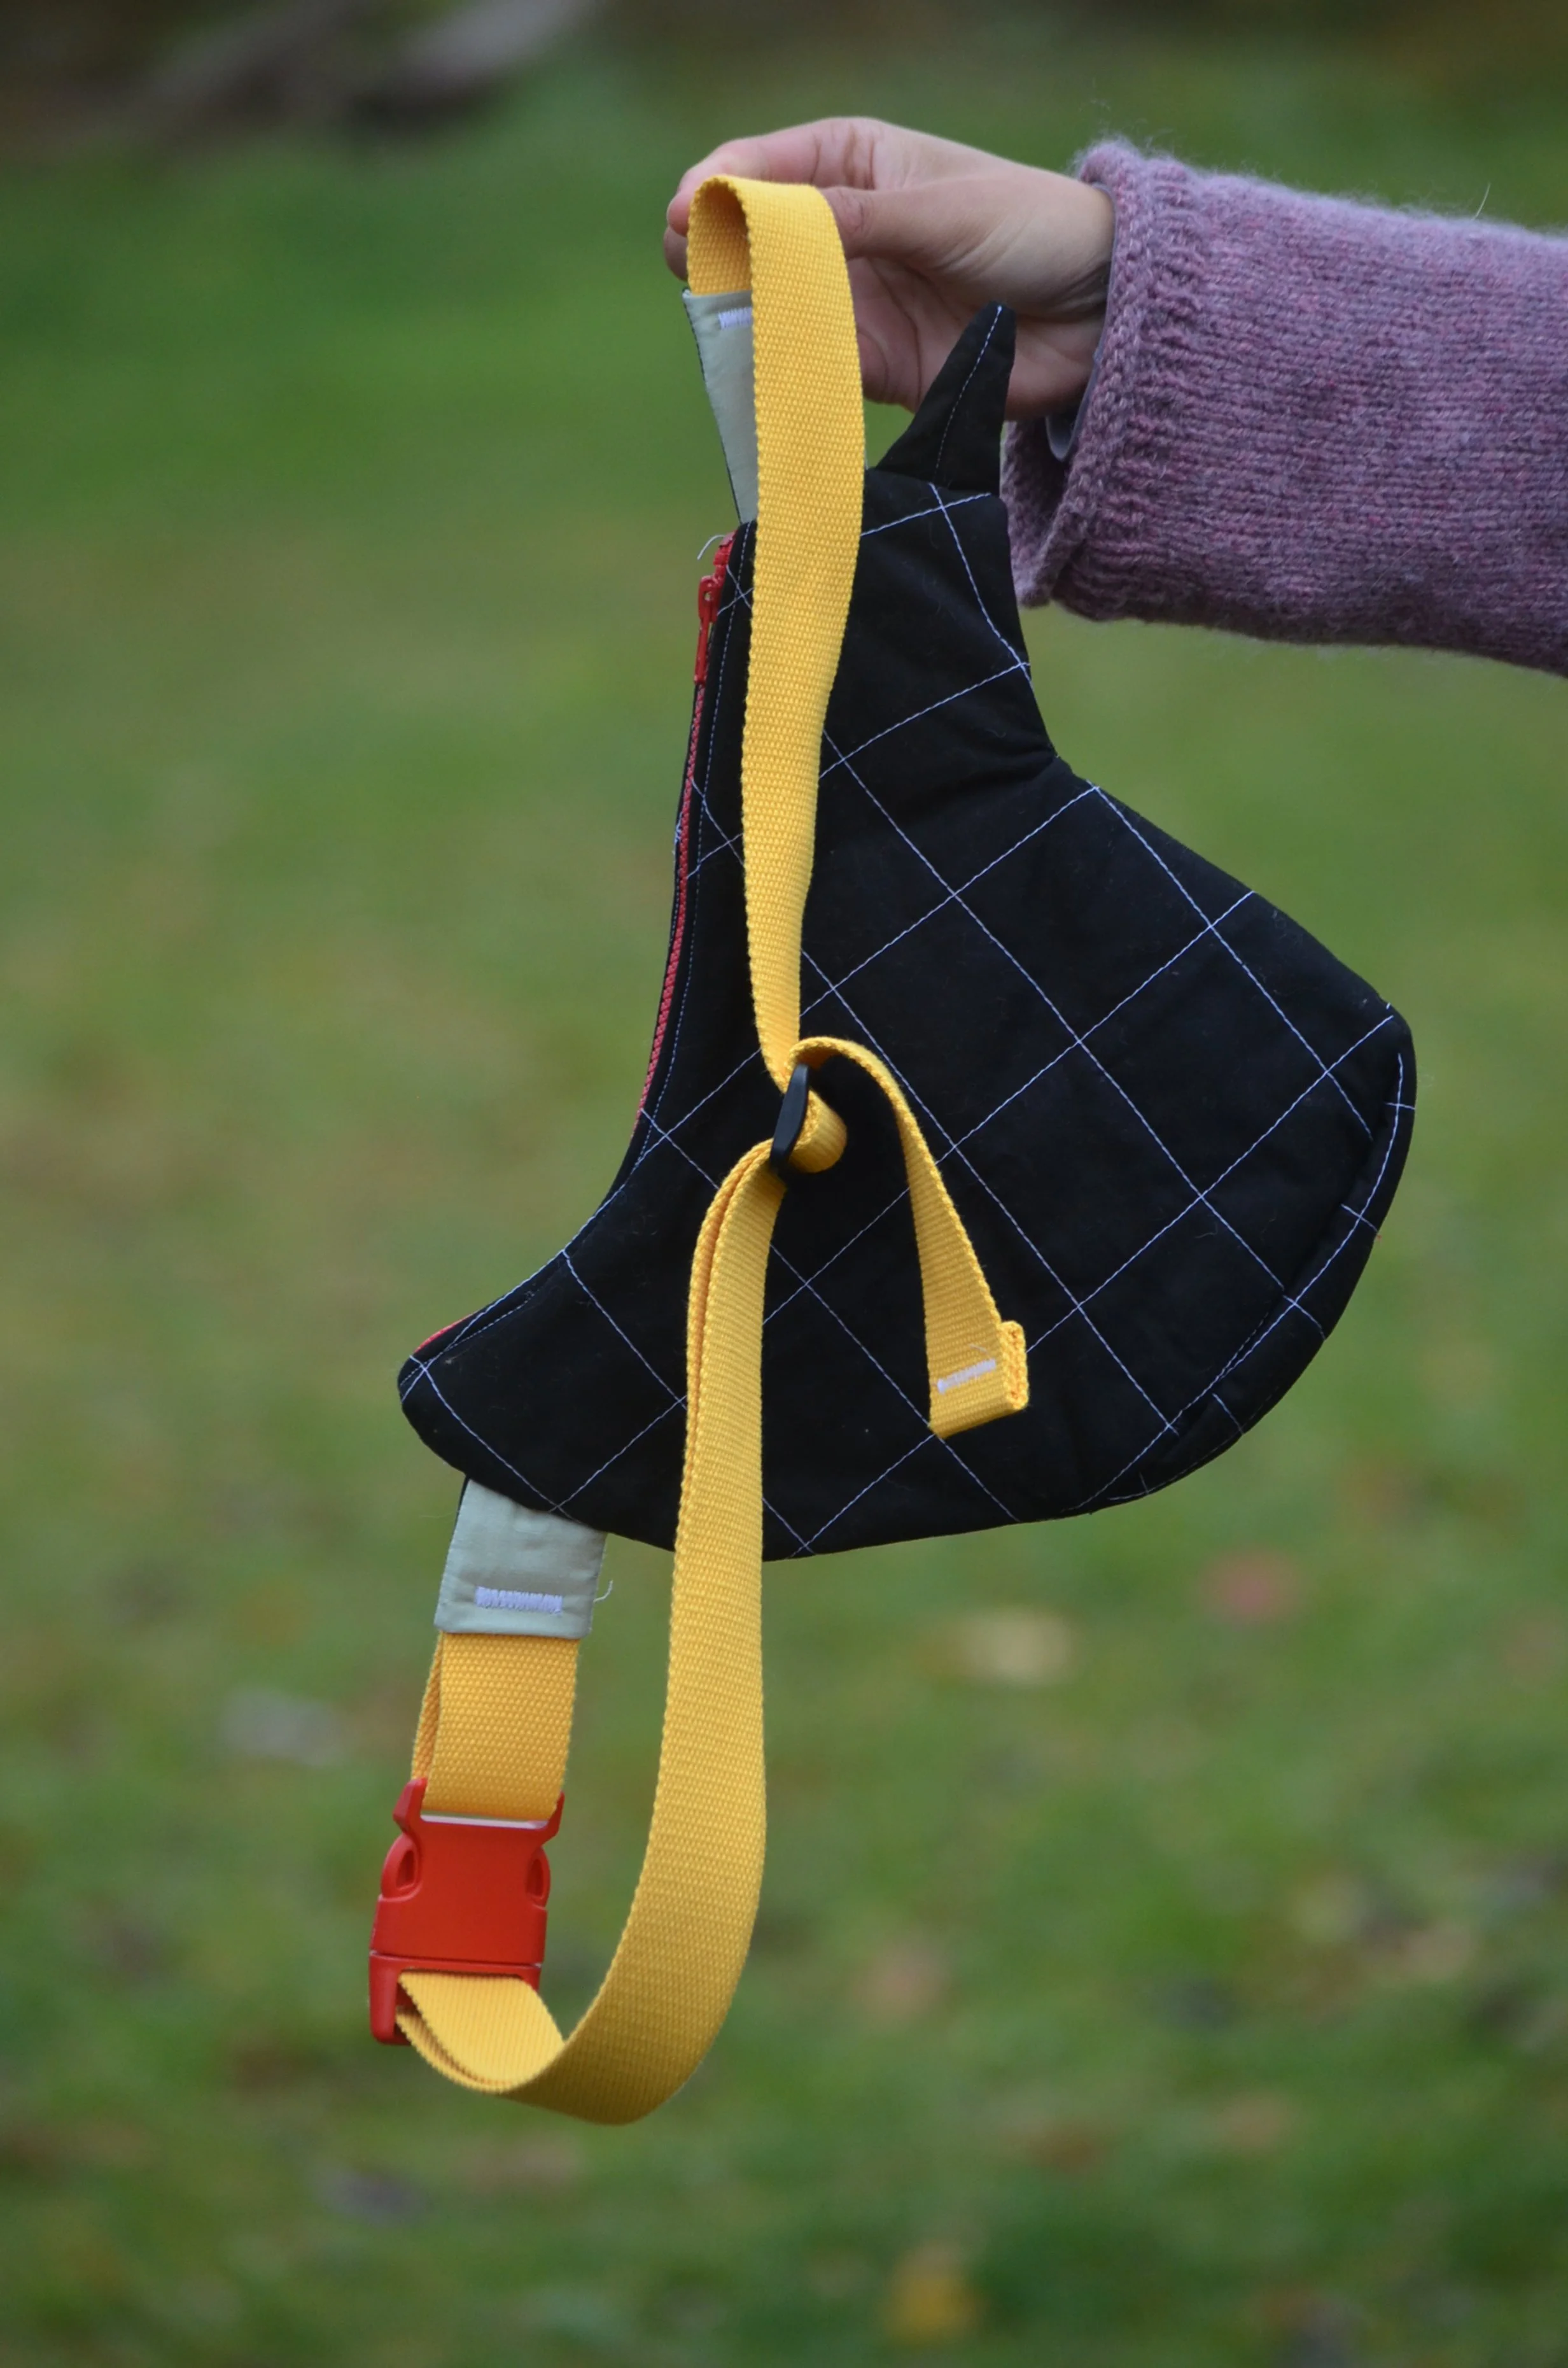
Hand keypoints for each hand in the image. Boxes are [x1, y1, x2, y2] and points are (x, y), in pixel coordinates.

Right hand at [666, 117, 1113, 420]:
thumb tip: (763, 221)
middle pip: (750, 241)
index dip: (717, 189)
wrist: (1100, 314)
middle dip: (715, 256)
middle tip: (693, 274)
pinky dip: (784, 373)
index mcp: (854, 164)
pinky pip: (810, 368)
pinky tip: (763, 374)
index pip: (760, 167)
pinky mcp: (869, 365)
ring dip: (742, 320)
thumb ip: (853, 222)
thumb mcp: (940, 210)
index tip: (687, 215)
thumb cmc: (1032, 229)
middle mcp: (841, 230)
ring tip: (724, 328)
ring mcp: (851, 299)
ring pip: (769, 309)